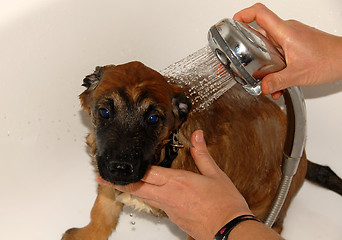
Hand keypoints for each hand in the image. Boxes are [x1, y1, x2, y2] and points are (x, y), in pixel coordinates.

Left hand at [98, 130, 250, 239]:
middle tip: (103, 180)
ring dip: (130, 190)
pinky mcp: (174, 218)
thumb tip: (197, 135)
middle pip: (138, 188)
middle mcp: (169, 196)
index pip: (147, 174)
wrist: (230, 230)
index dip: (128, 171)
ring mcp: (170, 209)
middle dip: (118, 184)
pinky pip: (156, 205)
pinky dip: (147, 198)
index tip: (113, 170)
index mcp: (178, 182)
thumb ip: (202, 154)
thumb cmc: (224, 203)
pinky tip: (149, 195)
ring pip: (144, 198)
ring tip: (119, 185)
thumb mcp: (215, 174)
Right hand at [233, 3, 341, 98]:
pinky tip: (278, 80)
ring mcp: (292, 37)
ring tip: (264, 79)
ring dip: (264, 63)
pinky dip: (274, 65)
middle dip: (248, 48)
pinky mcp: (296, 44)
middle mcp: (287, 31)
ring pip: (269, 45)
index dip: (243, 15)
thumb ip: (277, 82)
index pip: (259, 13)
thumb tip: (262, 86)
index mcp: (285, 32)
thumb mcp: (298, 75)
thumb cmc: (329, 59)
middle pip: (259, 32)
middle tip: (240, 60)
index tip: (232, 24)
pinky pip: (279, 51)